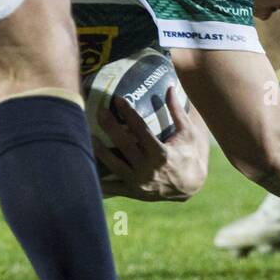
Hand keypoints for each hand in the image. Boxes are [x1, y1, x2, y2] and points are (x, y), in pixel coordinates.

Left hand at [95, 87, 206, 201]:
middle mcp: (149, 169)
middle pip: (123, 145)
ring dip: (100, 150)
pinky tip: (87, 166)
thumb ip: (176, 111)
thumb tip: (171, 86)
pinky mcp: (134, 192)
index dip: (128, 113)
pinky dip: (99, 181)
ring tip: (90, 135)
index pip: (140, 129)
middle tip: (99, 111)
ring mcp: (139, 183)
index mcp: (161, 153)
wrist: (191, 185)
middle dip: (109, 126)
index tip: (117, 99)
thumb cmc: (189, 154)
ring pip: (114, 165)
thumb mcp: (187, 132)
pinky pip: (113, 187)